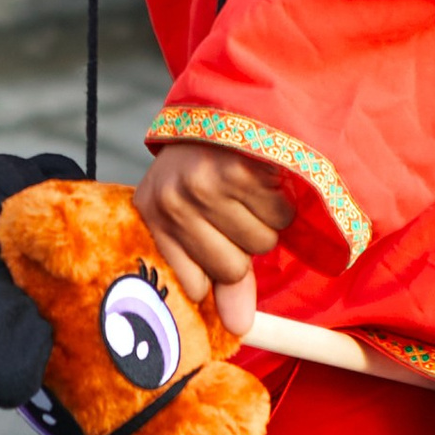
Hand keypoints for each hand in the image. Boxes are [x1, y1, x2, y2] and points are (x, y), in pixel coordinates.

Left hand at [135, 139, 296, 336]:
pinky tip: (264, 180)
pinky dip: (281, 203)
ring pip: (261, 243)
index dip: (216, 271)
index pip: (196, 286)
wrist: (221, 107)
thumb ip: (221, 279)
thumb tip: (242, 327)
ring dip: (265, 223)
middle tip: (234, 211)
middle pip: (233, 268)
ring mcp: (207, 184)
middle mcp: (174, 201)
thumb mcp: (195, 220)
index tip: (218, 243)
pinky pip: (280, 215)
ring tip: (248, 193)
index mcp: (153, 216)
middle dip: (243, 246)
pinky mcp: (243, 169)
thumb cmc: (202, 171)